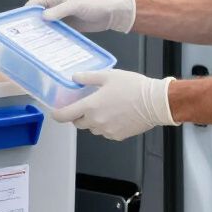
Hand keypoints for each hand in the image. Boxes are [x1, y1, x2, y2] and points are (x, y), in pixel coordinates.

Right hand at [26, 0, 135, 32]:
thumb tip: (43, 17)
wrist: (112, 12)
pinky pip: (58, 32)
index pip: (37, 2)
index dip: (28, 11)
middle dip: (34, 23)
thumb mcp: (76, 5)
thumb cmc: (95, 3)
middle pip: (41, 15)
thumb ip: (59, 11)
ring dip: (43, 32)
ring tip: (34, 43)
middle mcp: (58, 6)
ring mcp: (64, 17)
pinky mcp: (70, 27)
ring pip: (49, 25)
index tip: (20, 22)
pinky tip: (48, 45)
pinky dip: (53, 37)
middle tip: (25, 36)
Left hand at [53, 69, 177, 140]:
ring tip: (106, 108)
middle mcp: (96, 121)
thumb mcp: (109, 75)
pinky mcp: (117, 136)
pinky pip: (106, 132)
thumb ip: (88, 77)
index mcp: (91, 106)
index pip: (65, 115)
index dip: (57, 114)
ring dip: (93, 120)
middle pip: (78, 123)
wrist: (155, 102)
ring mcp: (107, 131)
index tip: (56, 112)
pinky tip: (116, 115)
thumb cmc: (134, 87)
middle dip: (78, 115)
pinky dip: (106, 125)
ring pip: (92, 128)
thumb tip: (76, 78)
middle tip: (87, 104)